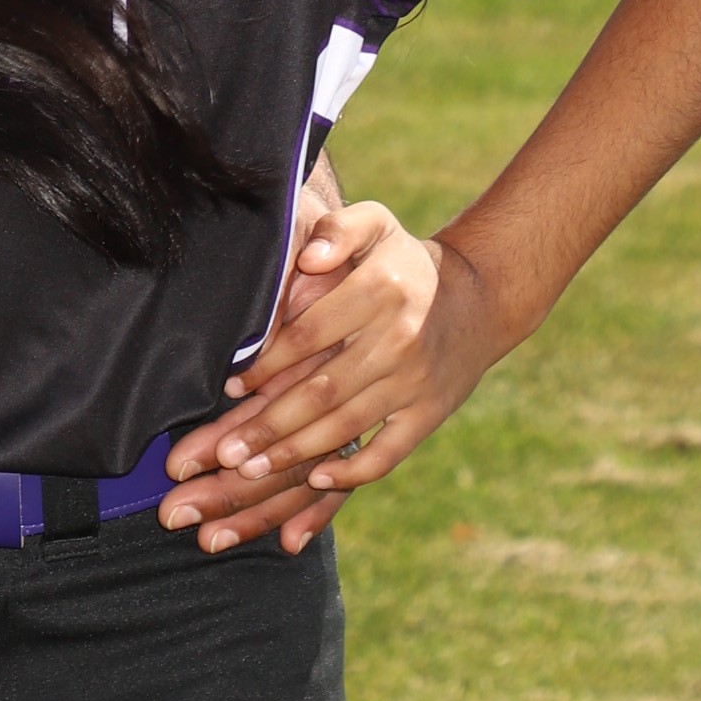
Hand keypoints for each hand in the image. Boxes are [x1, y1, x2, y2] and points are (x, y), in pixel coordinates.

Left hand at [160, 202, 494, 555]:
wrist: (477, 297)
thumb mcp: (376, 224)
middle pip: (322, 390)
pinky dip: (353, 470)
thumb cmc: (402, 260)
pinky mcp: (430, 414)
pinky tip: (316, 477)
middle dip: (268, 426)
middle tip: (222, 454)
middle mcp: (400, 340)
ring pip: (346, 426)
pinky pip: (389, 452)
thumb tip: (310, 258)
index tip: (228, 386)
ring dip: (294, 453)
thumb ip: (339, 228)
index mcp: (381, 291)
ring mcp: (416, 383)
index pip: (310, 335)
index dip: (266, 363)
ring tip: (248, 471)